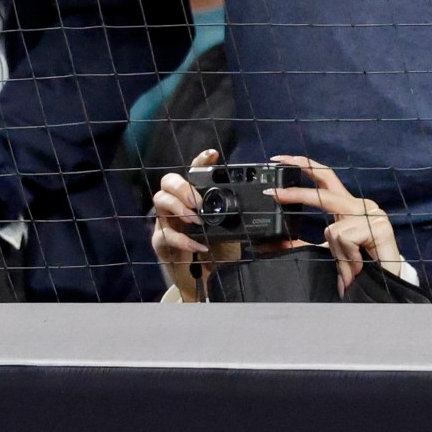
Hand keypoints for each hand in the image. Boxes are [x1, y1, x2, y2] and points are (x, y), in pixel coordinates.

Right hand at [151, 149, 240, 300]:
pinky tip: (199, 245)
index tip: (214, 154)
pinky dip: (183, 240)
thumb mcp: (233, 232)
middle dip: (182, 187)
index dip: (201, 161)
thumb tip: (272, 218)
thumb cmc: (219, 249)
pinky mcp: (162, 242)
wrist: (206, 277)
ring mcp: (167, 221)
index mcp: (195, 196)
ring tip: (196, 219)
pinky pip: (165, 235)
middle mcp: (178, 204)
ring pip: (159, 201)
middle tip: (197, 201)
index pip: (194, 172)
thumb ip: (243, 220)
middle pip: (168, 181)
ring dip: (179, 208)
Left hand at [267, 155, 401, 296]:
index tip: (279, 160)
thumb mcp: (327, 250)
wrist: (387, 282)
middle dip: (298, 192)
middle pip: (325, 190)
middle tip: (273, 194)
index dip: (303, 166)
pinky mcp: (379, 227)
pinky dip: (347, 257)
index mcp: (346, 206)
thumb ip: (306, 243)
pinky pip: (345, 239)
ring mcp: (372, 214)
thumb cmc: (361, 265)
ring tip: (351, 269)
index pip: (324, 178)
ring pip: (332, 230)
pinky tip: (359, 265)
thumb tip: (278, 243)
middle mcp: (360, 205)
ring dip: (338, 255)